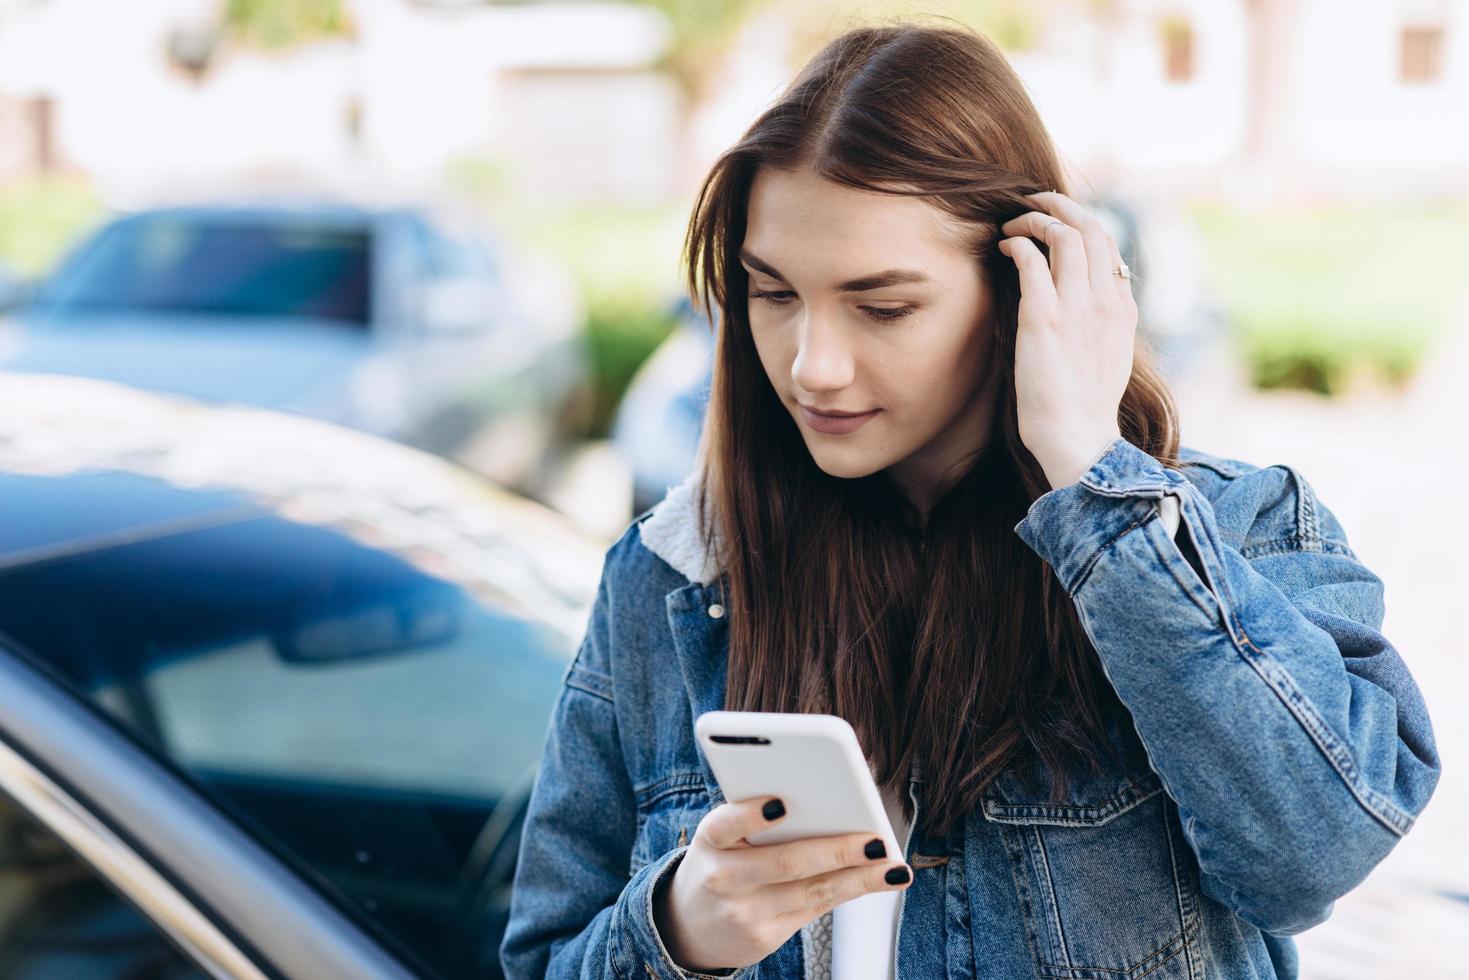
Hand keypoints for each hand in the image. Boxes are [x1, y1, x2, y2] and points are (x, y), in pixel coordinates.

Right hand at [652, 795, 911, 971]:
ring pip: (812, 891)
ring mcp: (745, 913)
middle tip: (874, 840)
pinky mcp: (765, 938)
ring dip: (860, 877)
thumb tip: (828, 799)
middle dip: (835, 850)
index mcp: (709, 840)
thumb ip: (759, 819)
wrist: (689, 925)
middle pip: (785, 862)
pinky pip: (817, 908)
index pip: (724, 824)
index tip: (780, 804)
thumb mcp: (722, 836)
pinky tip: (880, 879)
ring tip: (893, 864)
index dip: (749, 815)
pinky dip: (852, 890)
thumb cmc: (721, 861)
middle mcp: (723, 878)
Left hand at [997, 191, 1136, 488]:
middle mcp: (1105, 300)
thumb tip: (1094, 299)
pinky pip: (1032, 260)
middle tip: (1032, 201)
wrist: (1077, 438)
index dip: (1082, 223)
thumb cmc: (1084, 406)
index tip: (1057, 222)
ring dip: (1034, 218)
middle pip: (1090, 227)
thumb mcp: (1109, 356)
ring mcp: (1077, 306)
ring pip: (1063, 234)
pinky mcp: (1045, 318)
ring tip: (1012, 223)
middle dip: (1059, 205)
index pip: (1109, 245)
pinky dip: (1017, 241)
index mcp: (1122, 308)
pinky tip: (1004, 246)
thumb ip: (1105, 322)